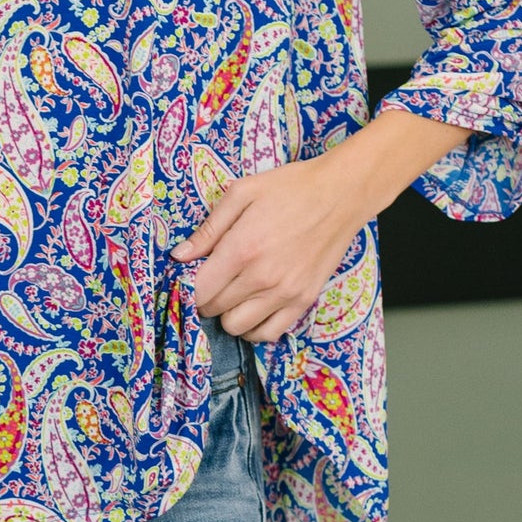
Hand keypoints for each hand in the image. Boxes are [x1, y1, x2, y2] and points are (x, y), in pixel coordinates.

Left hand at [175, 111, 466, 342]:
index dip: (187, 288)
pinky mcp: (303, 301)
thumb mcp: (242, 193)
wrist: (341, 194)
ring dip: (227, 314)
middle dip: (206, 299)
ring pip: (236, 327)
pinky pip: (268, 333)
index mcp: (241, 249)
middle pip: (214, 310)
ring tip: (232, 295)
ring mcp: (284, 293)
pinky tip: (252, 308)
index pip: (199, 291)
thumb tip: (179, 257)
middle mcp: (261, 278)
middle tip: (213, 281)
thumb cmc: (290, 187)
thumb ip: (209, 228)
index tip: (191, 278)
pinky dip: (254, 327)